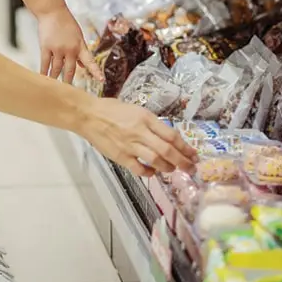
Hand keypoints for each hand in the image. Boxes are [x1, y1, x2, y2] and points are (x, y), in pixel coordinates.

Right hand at [37, 8, 102, 84]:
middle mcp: (70, 49)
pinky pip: (45, 63)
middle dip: (69, 82)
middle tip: (69, 93)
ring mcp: (57, 49)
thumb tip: (82, 65)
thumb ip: (80, 51)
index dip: (96, 71)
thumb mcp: (78, 36)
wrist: (52, 11)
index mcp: (80, 46)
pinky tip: (43, 78)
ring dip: (56, 79)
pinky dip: (44, 72)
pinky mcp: (46, 47)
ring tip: (55, 89)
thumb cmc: (66, 22)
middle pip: (70, 71)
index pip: (90, 61)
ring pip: (57, 69)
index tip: (101, 80)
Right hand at [81, 97, 196, 176]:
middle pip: (168, 151)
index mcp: (145, 117)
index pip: (171, 135)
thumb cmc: (110, 109)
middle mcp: (140, 131)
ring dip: (169, 168)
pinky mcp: (120, 156)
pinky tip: (153, 171)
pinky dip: (150, 172)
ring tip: (172, 169)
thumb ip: (150, 123)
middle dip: (183, 162)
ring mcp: (130, 145)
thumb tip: (167, 137)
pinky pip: (140, 169)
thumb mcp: (134, 109)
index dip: (186, 147)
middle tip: (191, 168)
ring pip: (157, 161)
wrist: (87, 115)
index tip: (194, 155)